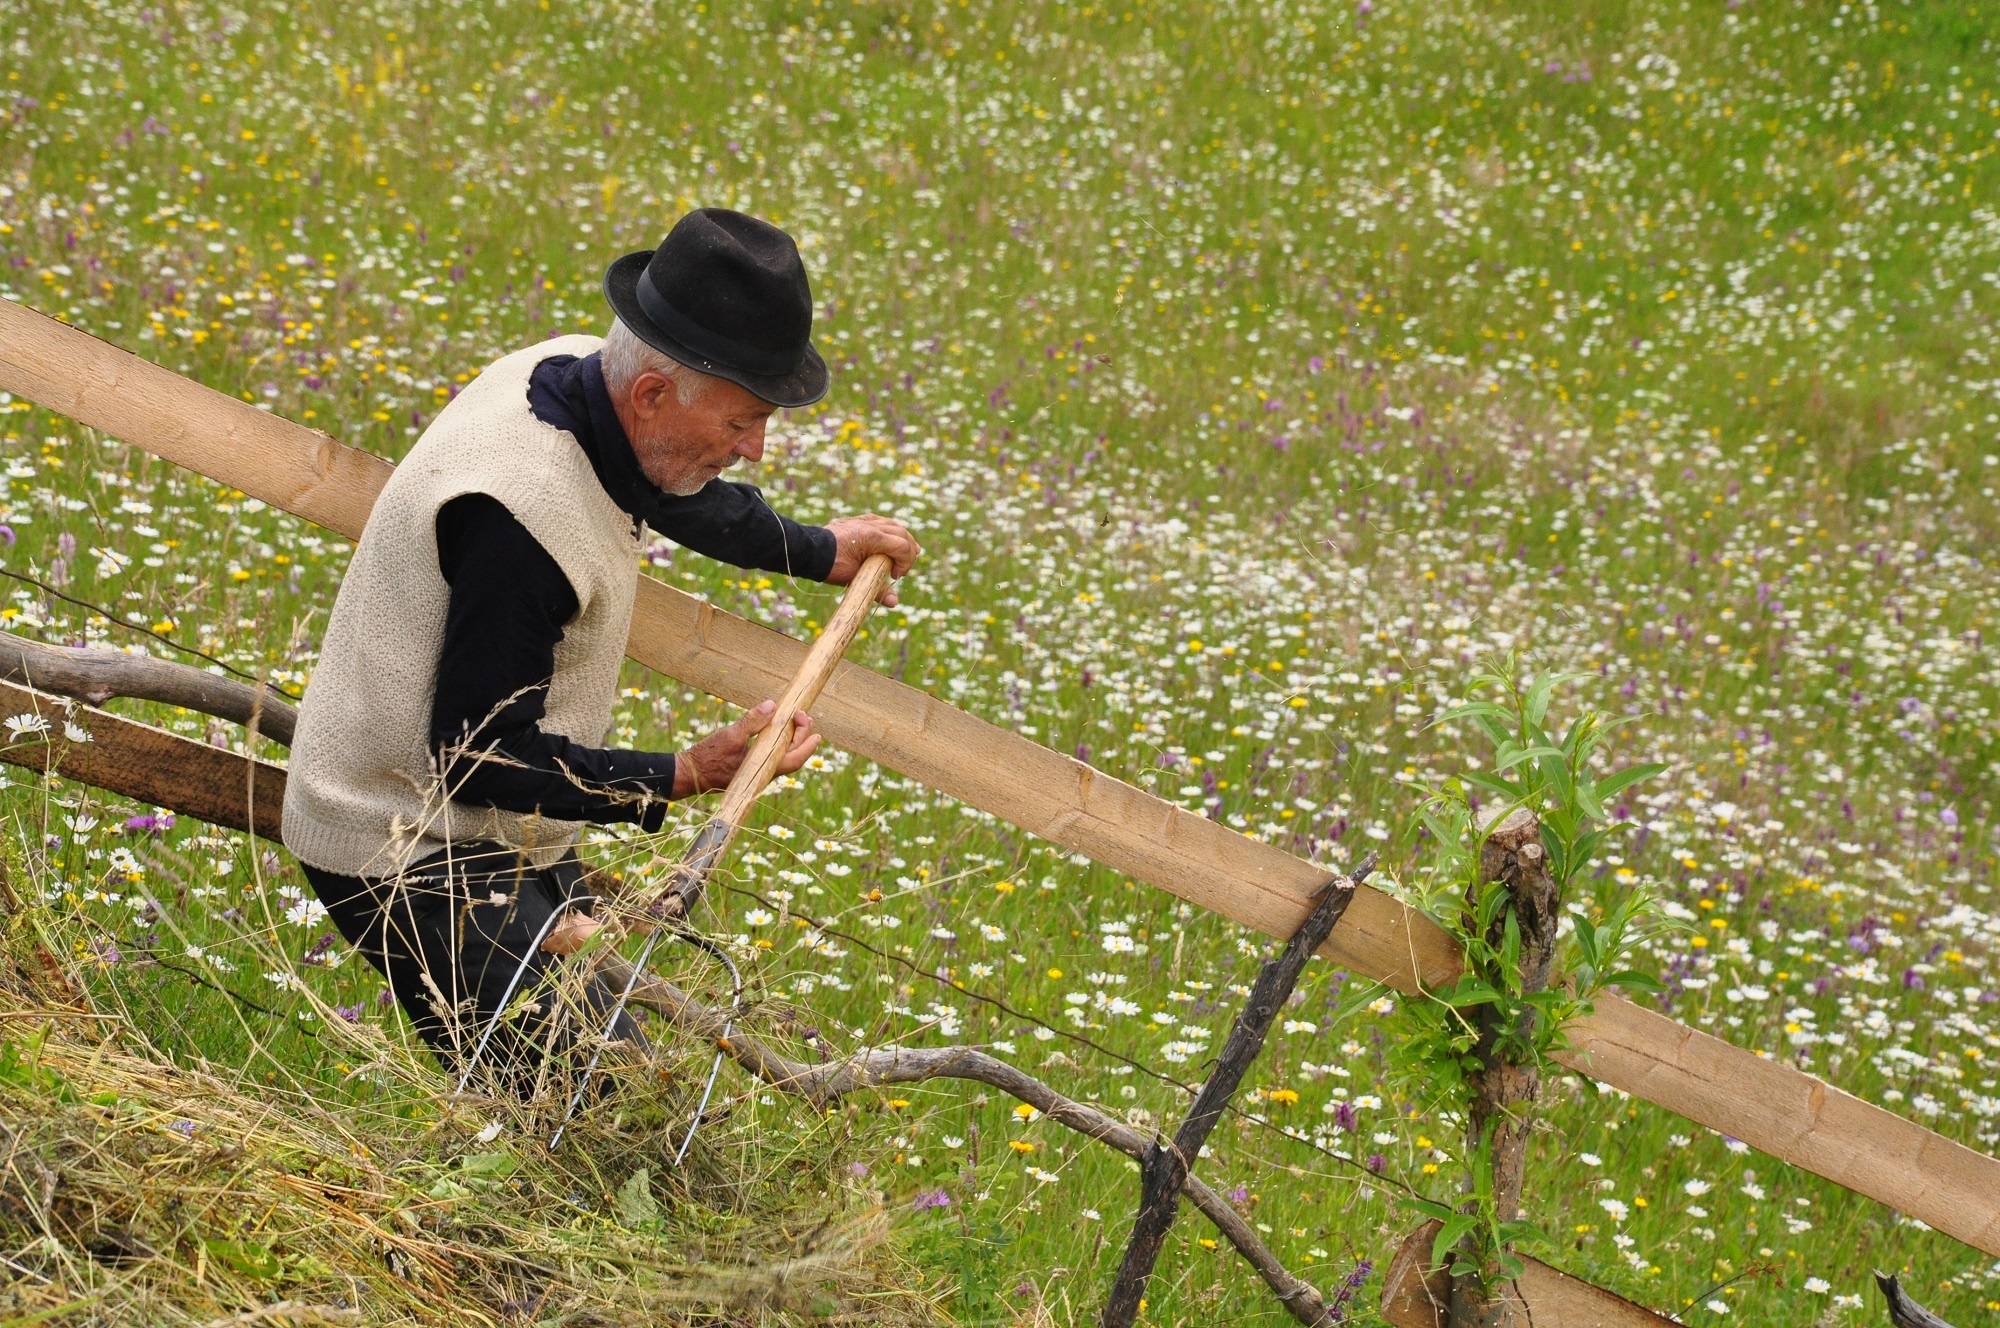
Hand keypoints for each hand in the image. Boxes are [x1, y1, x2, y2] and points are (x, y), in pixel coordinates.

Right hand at [671, 699, 819, 796]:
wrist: (689, 775)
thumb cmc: (708, 757)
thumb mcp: (731, 735)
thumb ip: (753, 721)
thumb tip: (773, 706)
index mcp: (763, 769)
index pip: (795, 759)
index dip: (808, 744)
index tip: (812, 726)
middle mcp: (763, 774)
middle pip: (792, 756)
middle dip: (802, 735)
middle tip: (801, 715)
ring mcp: (757, 772)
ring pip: (782, 756)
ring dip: (791, 738)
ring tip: (795, 720)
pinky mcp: (749, 769)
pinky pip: (771, 755)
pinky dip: (778, 741)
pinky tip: (775, 729)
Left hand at [824, 513, 921, 606]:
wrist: (810, 552)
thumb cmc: (831, 566)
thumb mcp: (855, 579)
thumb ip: (877, 589)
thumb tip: (895, 602)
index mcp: (873, 537)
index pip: (903, 547)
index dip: (906, 563)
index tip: (895, 576)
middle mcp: (872, 525)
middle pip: (903, 534)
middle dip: (908, 551)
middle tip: (901, 568)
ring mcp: (865, 520)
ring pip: (894, 525)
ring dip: (902, 539)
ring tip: (903, 554)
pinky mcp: (859, 520)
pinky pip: (882, 521)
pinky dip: (890, 531)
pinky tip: (890, 539)